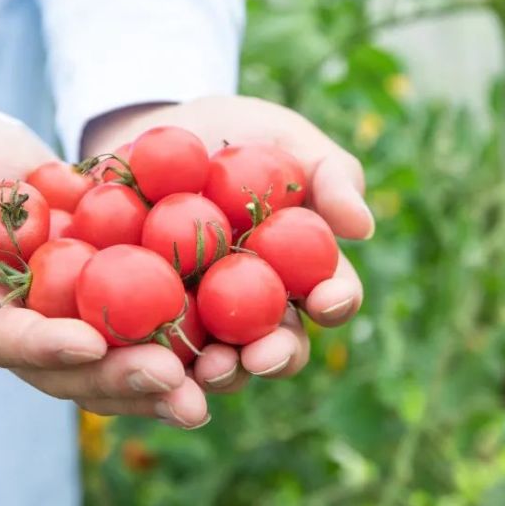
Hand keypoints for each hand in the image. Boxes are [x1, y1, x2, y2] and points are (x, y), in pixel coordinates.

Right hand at [0, 116, 209, 427]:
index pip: (5, 338)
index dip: (45, 345)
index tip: (92, 343)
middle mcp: (18, 333)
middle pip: (67, 371)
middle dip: (119, 380)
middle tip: (172, 384)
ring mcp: (63, 326)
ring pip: (110, 368)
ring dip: (158, 386)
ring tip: (206, 395)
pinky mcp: (100, 311)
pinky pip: (139, 337)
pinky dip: (179, 350)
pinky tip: (226, 356)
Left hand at [83, 96, 373, 392]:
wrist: (157, 134)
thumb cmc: (240, 134)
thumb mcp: (287, 139)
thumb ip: (330, 176)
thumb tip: (362, 227)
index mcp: (302, 271)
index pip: (330, 294)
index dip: (335, 301)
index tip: (327, 300)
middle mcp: (260, 306)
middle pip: (279, 344)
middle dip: (275, 356)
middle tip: (262, 357)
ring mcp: (206, 318)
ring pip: (221, 361)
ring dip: (219, 371)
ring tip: (206, 369)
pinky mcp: (152, 320)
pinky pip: (153, 348)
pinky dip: (150, 356)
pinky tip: (142, 355)